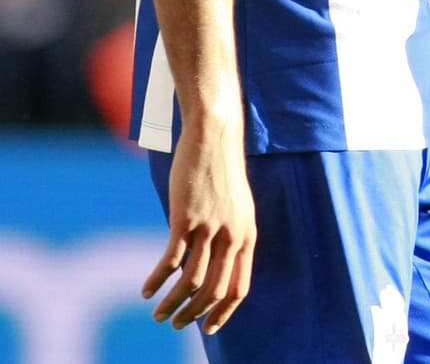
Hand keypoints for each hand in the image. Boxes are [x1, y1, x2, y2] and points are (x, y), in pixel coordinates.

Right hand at [142, 122, 256, 336]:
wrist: (214, 136)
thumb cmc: (222, 170)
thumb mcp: (235, 205)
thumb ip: (229, 233)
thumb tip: (215, 262)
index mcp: (247, 234)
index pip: (239, 286)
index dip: (223, 312)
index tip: (208, 327)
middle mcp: (232, 235)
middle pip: (214, 291)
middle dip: (194, 315)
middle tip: (176, 325)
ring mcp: (209, 228)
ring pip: (191, 282)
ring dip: (173, 304)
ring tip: (158, 314)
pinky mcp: (186, 219)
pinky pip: (170, 262)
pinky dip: (157, 281)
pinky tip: (147, 290)